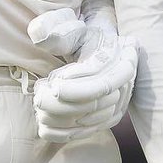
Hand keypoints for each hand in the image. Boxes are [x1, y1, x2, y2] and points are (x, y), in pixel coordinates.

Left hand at [28, 10, 137, 142]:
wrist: (100, 49)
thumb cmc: (84, 38)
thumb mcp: (73, 29)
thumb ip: (55, 29)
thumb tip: (38, 33)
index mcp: (122, 58)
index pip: (102, 81)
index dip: (77, 88)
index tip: (53, 84)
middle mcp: (125, 84)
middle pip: (95, 104)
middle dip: (63, 105)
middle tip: (38, 97)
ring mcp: (119, 104)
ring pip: (90, 121)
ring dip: (60, 119)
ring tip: (39, 106)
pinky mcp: (108, 119)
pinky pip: (87, 132)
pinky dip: (63, 133)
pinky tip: (43, 127)